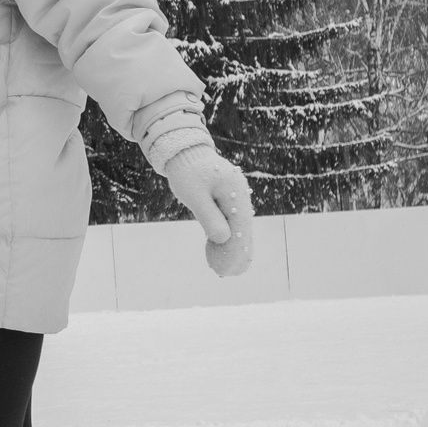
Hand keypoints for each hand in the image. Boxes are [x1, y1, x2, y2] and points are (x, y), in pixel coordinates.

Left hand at [163, 144, 255, 277]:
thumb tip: (223, 239)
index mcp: (235, 191)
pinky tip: (219, 251)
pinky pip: (230, 221)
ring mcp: (235, 196)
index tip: (231, 268)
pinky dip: (226, 236)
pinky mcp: (227, 199)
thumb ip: (209, 216)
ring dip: (233, 247)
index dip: (237, 250)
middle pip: (243, 228)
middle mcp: (240, 195)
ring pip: (238, 226)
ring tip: (227, 269)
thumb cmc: (187, 172)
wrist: (184, 152)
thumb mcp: (194, 195)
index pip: (241, 226)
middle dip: (237, 252)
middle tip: (230, 274)